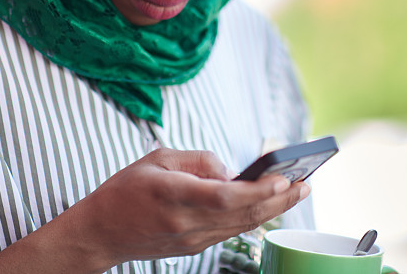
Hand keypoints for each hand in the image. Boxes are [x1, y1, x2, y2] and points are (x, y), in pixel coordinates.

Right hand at [0, 148, 308, 273]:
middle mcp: (186, 222)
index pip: (224, 196)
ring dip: (273, 209)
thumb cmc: (125, 191)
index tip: (282, 179)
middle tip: (305, 183)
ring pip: (241, 225)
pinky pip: (230, 231)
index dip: (257, 190)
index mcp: (173, 195)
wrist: (101, 232)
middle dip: (279, 200)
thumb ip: (197, 159)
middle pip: (242, 214)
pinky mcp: (194, 247)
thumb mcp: (157, 159)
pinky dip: (253, 217)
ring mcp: (192, 239)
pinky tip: (269, 205)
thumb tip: (229, 170)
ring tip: (297, 191)